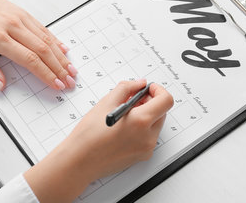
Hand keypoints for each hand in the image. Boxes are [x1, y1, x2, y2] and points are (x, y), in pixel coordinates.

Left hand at [0, 0, 76, 90]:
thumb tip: (0, 86)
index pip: (29, 59)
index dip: (45, 73)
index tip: (55, 84)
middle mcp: (13, 27)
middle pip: (43, 50)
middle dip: (59, 68)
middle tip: (69, 81)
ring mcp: (21, 19)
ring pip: (47, 39)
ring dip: (61, 57)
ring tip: (71, 69)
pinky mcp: (24, 13)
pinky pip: (44, 29)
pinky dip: (56, 41)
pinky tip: (64, 50)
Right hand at [24, 79, 173, 202]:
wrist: (79, 161)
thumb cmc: (88, 135)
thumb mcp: (106, 102)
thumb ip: (127, 88)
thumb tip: (139, 84)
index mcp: (141, 121)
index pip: (166, 100)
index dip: (158, 90)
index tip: (148, 89)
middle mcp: (148, 137)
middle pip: (162, 112)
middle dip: (150, 102)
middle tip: (132, 100)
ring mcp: (146, 149)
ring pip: (155, 124)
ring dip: (145, 115)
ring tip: (124, 115)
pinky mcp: (142, 156)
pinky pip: (149, 137)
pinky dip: (141, 129)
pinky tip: (123, 128)